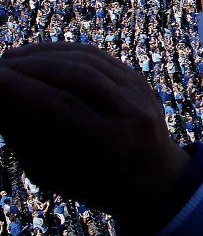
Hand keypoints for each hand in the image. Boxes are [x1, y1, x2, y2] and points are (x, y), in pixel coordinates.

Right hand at [0, 43, 188, 234]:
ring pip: (85, 60)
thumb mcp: (51, 172)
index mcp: (112, 145)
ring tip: (7, 62)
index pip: (59, 106)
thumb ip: (23, 134)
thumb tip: (0, 95)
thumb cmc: (92, 184)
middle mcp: (132, 113)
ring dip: (40, 55)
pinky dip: (61, 52)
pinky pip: (95, 56)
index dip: (17, 88)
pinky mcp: (137, 78)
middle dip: (26, 67)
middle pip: (74, 76)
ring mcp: (140, 92)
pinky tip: (33, 56)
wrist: (154, 178)